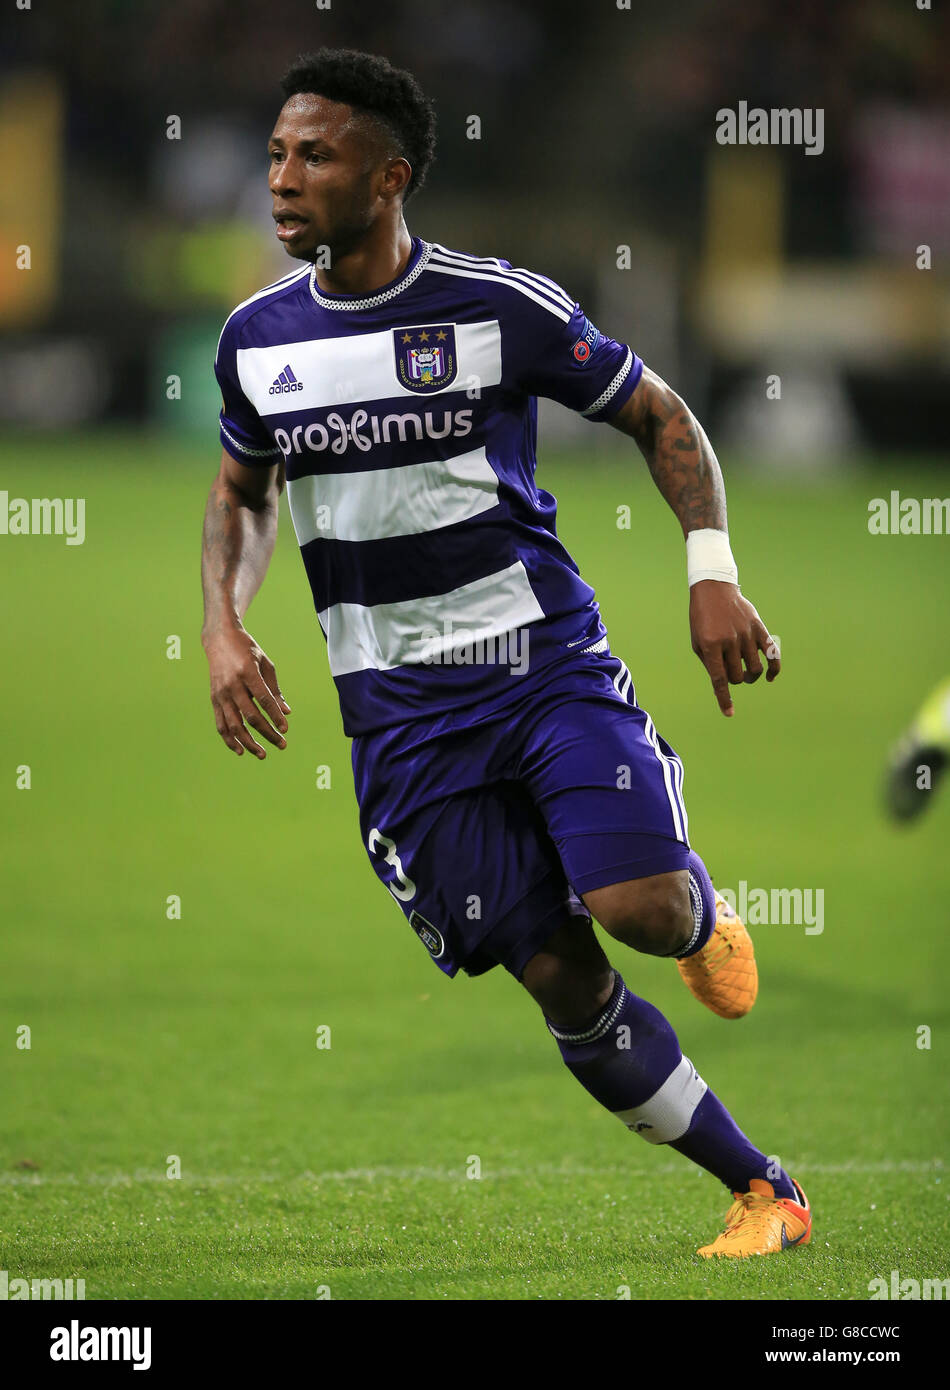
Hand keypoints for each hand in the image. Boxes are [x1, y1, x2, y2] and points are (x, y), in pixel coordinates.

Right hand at [203, 625, 290, 757]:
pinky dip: (230, 739)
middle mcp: (232, 685)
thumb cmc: (247, 649)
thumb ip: (275, 689)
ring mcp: (221, 693)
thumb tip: (286, 712)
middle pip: (251, 716)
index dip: (275, 716)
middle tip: (282, 745)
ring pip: (234, 725)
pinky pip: (221, 724)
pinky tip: (241, 750)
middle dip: (268, 733)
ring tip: (262, 754)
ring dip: (249, 742)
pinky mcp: (214, 699)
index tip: (285, 729)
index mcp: (247, 672)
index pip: (264, 700)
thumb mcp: (265, 663)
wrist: (219, 639)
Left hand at [688, 581, 779, 716]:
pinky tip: (770, 677)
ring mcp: (746, 634)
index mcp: (710, 644)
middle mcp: (730, 640)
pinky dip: (774, 668)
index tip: (729, 713)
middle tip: (733, 676)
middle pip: (737, 676)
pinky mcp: (759, 628)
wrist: (714, 590)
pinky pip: (772, 653)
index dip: (724, 698)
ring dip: (750, 677)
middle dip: (735, 681)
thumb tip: (722, 686)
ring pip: (755, 669)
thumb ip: (710, 664)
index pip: (719, 679)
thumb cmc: (701, 619)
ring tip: (745, 674)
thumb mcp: (697, 641)